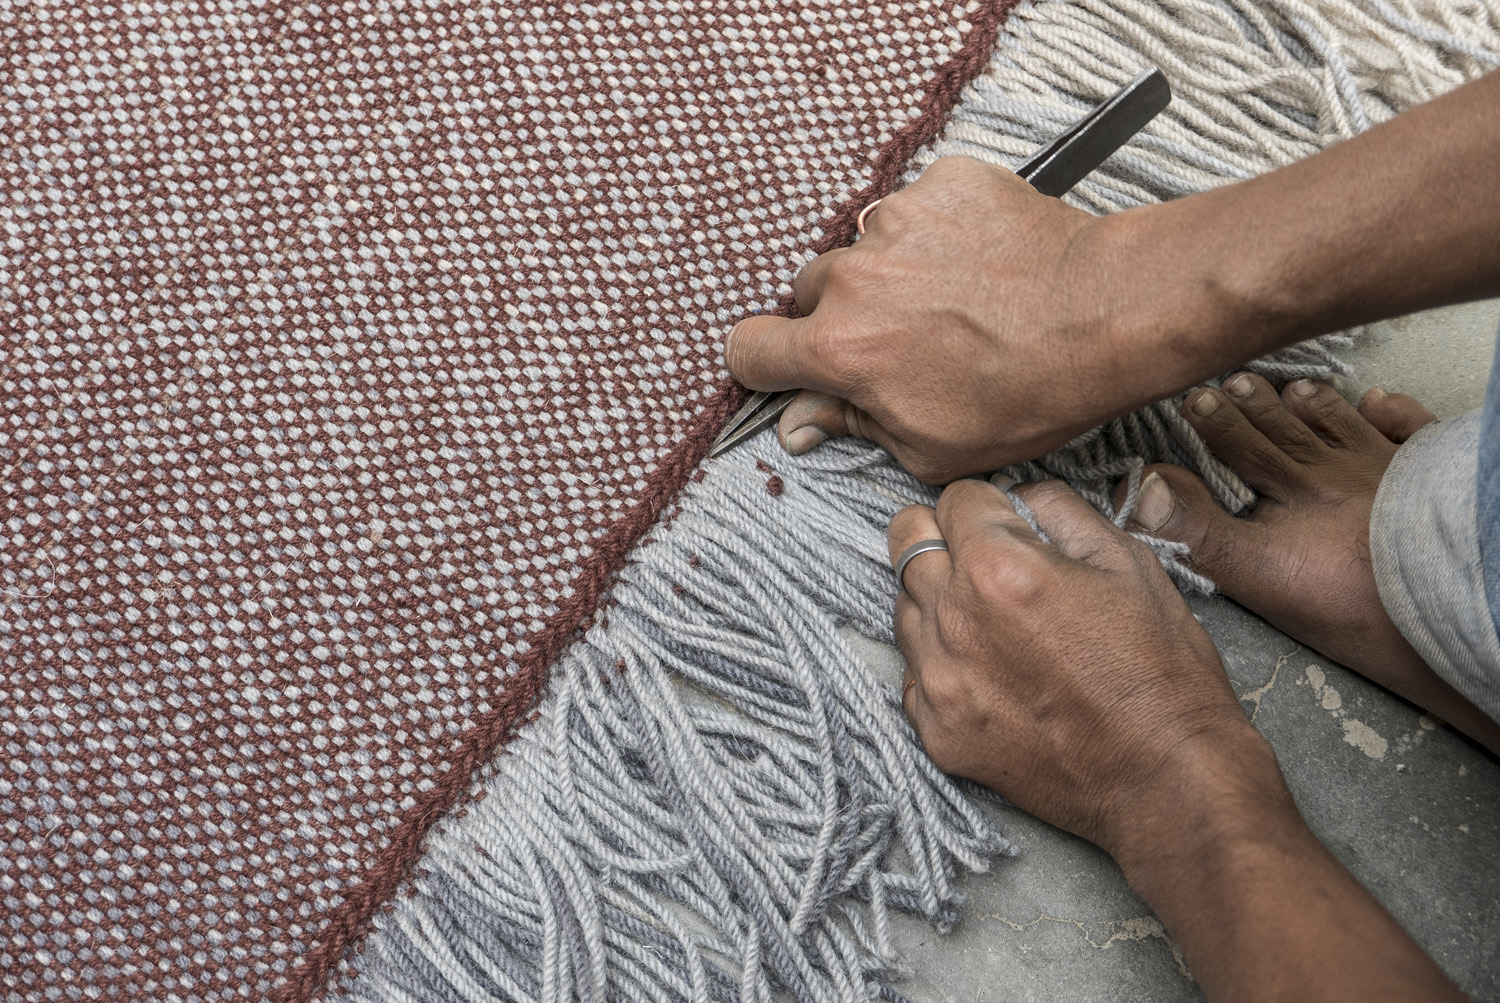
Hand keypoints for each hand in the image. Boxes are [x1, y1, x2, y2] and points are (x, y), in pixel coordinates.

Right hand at [725, 157, 1166, 481]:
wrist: (1106, 315)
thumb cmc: (1027, 392)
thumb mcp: (932, 446)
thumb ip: (854, 427)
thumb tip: (802, 421)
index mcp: (839, 349)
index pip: (749, 348)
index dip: (763, 362)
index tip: (786, 365)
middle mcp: (853, 277)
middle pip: (809, 294)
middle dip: (842, 317)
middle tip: (900, 339)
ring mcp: (898, 220)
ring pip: (865, 248)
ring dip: (892, 272)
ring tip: (953, 299)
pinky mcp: (943, 184)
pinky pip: (918, 209)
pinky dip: (939, 233)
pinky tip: (981, 263)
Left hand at [886, 477, 1471, 1002]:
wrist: (1167, 779)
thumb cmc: (1161, 670)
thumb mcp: (1128, 561)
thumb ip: (1059, 510)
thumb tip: (1018, 496)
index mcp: (997, 568)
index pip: (954, 496)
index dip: (989, 502)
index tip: (1010, 520)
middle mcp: (952, 620)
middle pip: (906, 540)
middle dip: (944, 536)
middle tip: (988, 558)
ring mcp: (937, 681)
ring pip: (904, 606)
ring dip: (939, 600)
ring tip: (998, 624)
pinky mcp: (936, 732)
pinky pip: (914, 672)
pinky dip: (942, 662)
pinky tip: (993, 673)